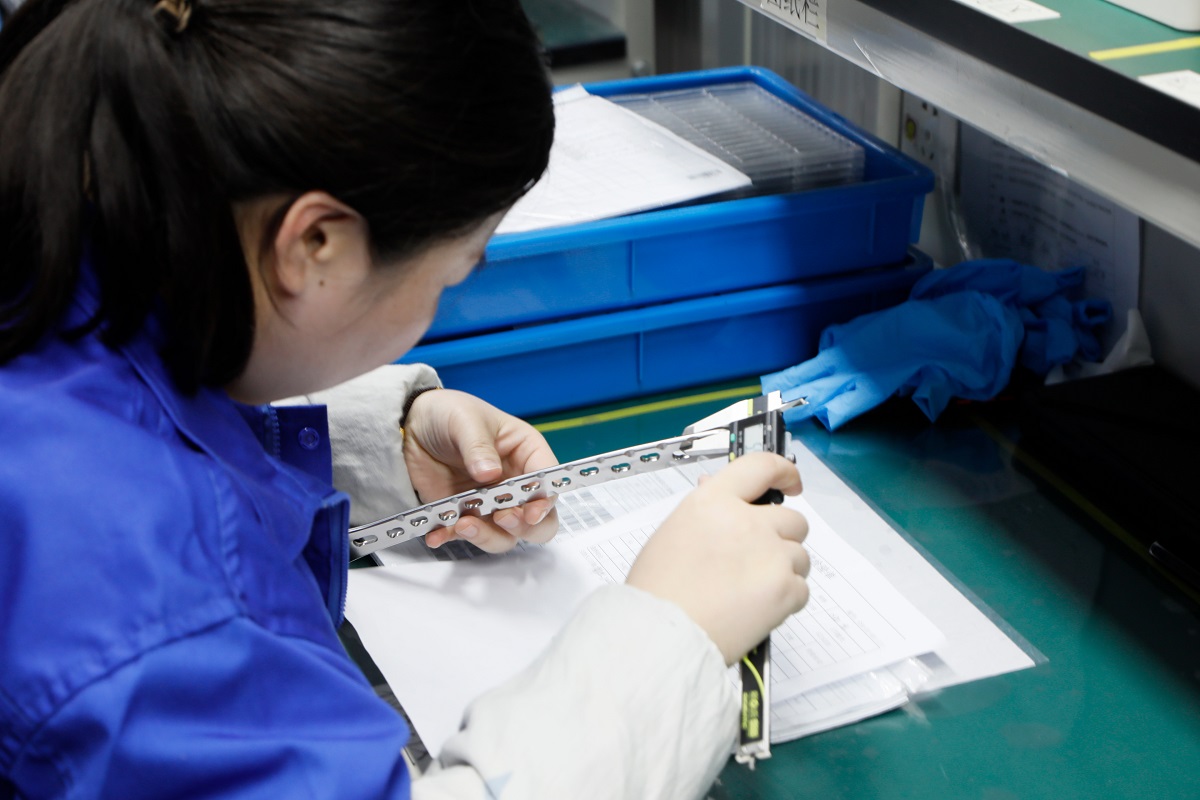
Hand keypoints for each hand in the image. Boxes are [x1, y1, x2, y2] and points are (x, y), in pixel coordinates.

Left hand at [402, 389, 559, 551]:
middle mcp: (514, 485)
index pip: (546, 483)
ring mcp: (490, 504)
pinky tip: (437, 534)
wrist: (411, 425)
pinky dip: (451, 538)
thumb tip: (490, 473)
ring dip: (486, 536)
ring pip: (503, 536)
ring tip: (462, 524)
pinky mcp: (463, 515)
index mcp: (526, 454)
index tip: (530, 512)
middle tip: (501, 518)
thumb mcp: (465, 420)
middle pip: (536, 521)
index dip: (544, 501)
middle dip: (523, 527)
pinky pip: (462, 536)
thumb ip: (478, 447)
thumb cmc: (449, 413)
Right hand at [626, 453, 809, 665]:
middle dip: (782, 538)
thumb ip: (706, 512)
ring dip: (783, 571)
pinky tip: (756, 609)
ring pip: (800, 556)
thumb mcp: (674, 534)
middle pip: (792, 519)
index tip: (791, 481)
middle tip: (759, 560)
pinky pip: (801, 589)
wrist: (661, 636)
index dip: (784, 472)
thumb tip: (717, 488)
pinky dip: (786, 601)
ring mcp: (770, 554)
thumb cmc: (658, 591)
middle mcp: (747, 521)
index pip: (761, 466)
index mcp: (714, 501)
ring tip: (749, 592)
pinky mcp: (785, 588)